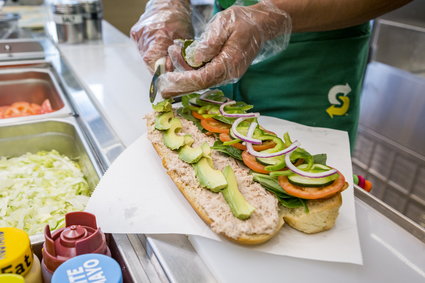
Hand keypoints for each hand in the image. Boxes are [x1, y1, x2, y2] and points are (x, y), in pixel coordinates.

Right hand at [130, 0, 192, 72]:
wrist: (168, 4)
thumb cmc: (179, 21)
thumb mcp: (184, 40)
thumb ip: (177, 56)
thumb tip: (169, 71)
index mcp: (160, 38)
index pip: (151, 63)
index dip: (157, 70)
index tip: (163, 72)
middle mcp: (146, 35)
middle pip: (146, 60)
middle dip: (156, 64)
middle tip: (164, 62)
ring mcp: (139, 34)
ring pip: (143, 55)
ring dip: (152, 57)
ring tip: (161, 51)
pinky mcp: (135, 32)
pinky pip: (140, 47)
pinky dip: (147, 49)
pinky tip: (155, 44)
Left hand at [158, 0, 290, 96]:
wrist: (260, 25)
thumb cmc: (242, 21)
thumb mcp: (224, 24)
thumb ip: (210, 42)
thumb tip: (194, 58)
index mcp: (230, 63)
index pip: (203, 78)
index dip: (183, 81)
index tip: (167, 80)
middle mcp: (229, 73)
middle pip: (200, 85)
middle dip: (179, 86)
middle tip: (161, 87)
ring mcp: (227, 74)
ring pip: (201, 81)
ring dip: (183, 74)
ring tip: (171, 56)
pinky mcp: (223, 71)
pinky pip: (204, 75)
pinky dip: (190, 71)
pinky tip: (181, 59)